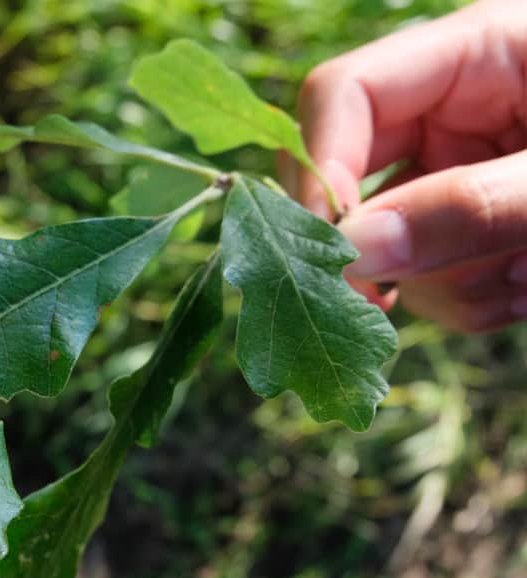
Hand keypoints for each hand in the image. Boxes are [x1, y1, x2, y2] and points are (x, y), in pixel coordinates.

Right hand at [290, 0, 526, 332]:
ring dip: (453, 283)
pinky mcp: (474, 229)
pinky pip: (436, 282)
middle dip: (379, 247)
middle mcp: (454, 113)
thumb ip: (472, 207)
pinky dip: (478, 300)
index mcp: (477, 55)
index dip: (318, 168)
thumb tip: (353, 253)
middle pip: (351, 179)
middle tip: (388, 302)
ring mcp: (460, 174)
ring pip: (393, 249)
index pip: (343, 93)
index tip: (330, 245)